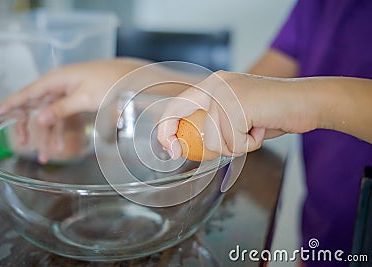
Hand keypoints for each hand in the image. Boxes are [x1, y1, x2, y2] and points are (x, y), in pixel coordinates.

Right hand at [0, 58, 148, 162]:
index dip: (11, 104)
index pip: (28, 93)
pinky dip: (63, 131)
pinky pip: (65, 117)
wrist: (133, 79)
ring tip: (46, 155)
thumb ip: (61, 109)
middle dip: (29, 126)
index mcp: (58, 79)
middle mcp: (61, 84)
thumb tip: (40, 119)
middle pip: (37, 106)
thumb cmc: (111, 83)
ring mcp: (70, 92)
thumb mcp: (85, 98)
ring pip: (52, 115)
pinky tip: (62, 146)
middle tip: (22, 143)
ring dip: (49, 135)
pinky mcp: (80, 99)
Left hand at [157, 71, 317, 158]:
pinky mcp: (238, 105)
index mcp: (213, 85)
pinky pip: (235, 142)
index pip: (177, 105)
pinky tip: (262, 128)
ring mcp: (226, 93)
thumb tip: (194, 145)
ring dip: (238, 144)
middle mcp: (216, 84)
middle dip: (185, 139)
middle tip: (188, 150)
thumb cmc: (274, 112)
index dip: (166, 127)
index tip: (169, 148)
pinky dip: (251, 144)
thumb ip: (216, 124)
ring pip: (215, 140)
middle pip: (186, 119)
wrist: (307, 101)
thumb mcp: (238, 116)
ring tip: (255, 129)